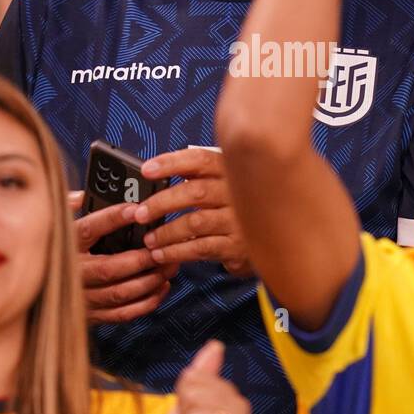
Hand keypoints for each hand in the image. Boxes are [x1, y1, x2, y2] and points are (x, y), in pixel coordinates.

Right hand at [69, 192, 178, 323]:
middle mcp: (73, 274)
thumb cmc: (56, 251)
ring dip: (150, 281)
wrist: (41, 288)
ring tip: (168, 266)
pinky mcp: (93, 315)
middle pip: (109, 268)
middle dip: (142, 259)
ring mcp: (82, 298)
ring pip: (120, 293)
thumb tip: (83, 196)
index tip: (136, 210)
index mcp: (65, 246)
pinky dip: (146, 303)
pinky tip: (161, 287)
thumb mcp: (58, 226)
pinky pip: (123, 313)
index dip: (113, 218)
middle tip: (162, 248)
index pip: (89, 229)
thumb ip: (69, 208)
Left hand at [137, 148, 251, 276]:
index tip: (147, 170)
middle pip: (195, 192)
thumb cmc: (236, 205)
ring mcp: (239, 221)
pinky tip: (162, 254)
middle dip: (162, 203)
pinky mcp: (237, 246)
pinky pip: (202, 248)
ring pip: (196, 223)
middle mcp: (236, 193)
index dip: (171, 162)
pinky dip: (178, 252)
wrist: (272, 234)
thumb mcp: (223, 183)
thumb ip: (197, 176)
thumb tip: (156, 173)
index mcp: (229, 171)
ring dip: (167, 232)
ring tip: (149, 239)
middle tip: (140, 214)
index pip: (199, 160)